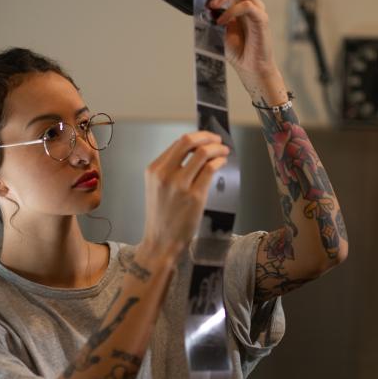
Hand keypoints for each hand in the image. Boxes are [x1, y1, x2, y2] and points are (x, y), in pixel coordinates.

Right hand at [140, 131, 229, 259]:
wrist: (160, 242)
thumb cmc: (162, 217)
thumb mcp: (157, 188)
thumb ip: (170, 170)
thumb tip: (196, 152)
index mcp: (153, 170)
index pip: (178, 143)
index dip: (196, 137)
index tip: (207, 138)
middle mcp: (164, 174)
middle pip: (188, 141)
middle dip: (207, 136)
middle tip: (217, 140)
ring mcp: (179, 185)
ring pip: (202, 153)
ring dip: (217, 149)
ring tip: (224, 151)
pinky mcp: (194, 196)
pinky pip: (210, 169)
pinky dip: (219, 162)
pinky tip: (222, 164)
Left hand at [208, 0, 278, 87]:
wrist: (251, 69)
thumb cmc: (236, 49)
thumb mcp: (217, 28)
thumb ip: (211, 14)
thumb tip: (196, 2)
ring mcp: (257, 8)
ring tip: (211, 6)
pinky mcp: (261, 20)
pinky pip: (246, 7)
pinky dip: (231, 12)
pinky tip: (220, 22)